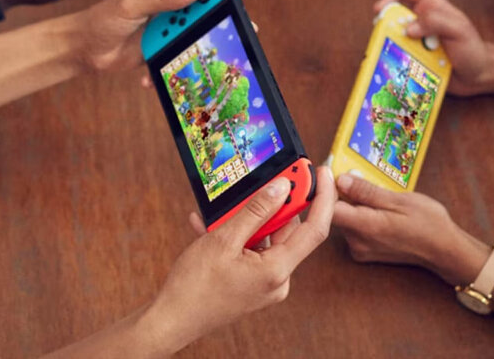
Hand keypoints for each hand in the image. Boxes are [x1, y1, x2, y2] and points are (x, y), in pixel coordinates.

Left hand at [74, 0, 250, 72]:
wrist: (83, 50)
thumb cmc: (102, 19)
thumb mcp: (131, 5)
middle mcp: (172, 0)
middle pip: (208, 1)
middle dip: (225, 12)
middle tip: (239, 24)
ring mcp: (170, 24)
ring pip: (199, 29)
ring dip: (205, 41)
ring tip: (214, 53)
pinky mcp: (165, 46)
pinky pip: (181, 53)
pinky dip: (177, 64)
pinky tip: (157, 73)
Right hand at [145, 167, 335, 350]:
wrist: (170, 321)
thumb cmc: (193, 287)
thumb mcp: (224, 239)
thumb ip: (256, 211)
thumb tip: (282, 187)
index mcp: (276, 271)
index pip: (315, 229)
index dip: (323, 198)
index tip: (322, 172)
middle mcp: (277, 279)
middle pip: (288, 230)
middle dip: (274, 203)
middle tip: (264, 179)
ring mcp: (265, 282)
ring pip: (268, 237)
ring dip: (248, 218)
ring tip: (223, 208)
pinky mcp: (253, 282)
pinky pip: (253, 248)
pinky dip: (237, 234)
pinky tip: (210, 224)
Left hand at [333, 174, 480, 283]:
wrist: (445, 250)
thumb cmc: (428, 223)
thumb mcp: (399, 199)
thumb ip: (366, 191)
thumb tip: (341, 180)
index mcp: (365, 227)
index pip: (328, 208)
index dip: (327, 188)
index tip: (333, 171)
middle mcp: (358, 242)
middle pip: (335, 212)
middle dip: (342, 192)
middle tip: (357, 176)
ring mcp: (361, 249)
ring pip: (345, 218)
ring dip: (353, 203)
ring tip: (374, 192)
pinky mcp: (365, 252)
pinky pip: (354, 227)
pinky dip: (360, 214)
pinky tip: (377, 207)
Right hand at [374, 0, 491, 95]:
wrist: (478, 77)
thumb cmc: (472, 49)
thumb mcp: (459, 30)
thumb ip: (436, 22)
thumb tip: (408, 28)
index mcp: (429, 5)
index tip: (380, 10)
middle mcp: (417, 20)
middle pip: (390, 16)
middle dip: (386, 28)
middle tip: (386, 39)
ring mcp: (413, 40)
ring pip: (390, 39)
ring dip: (392, 49)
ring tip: (403, 59)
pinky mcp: (411, 59)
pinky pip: (396, 58)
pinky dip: (396, 63)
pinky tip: (403, 71)